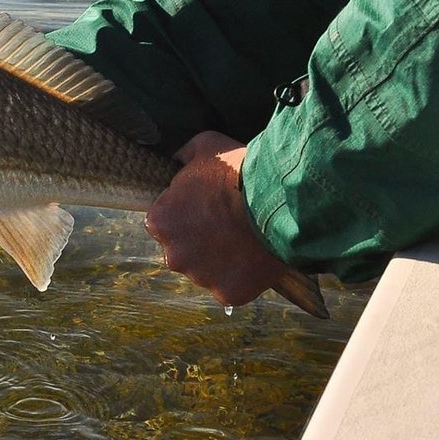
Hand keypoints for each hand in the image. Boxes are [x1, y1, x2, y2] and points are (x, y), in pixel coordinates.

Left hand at [146, 130, 292, 306]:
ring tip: (245, 239)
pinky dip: (242, 277)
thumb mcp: (206, 145)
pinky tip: (256, 259)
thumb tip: (177, 158)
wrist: (277, 201)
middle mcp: (173, 254)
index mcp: (160, 221)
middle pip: (183, 251)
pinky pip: (232, 288)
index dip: (187, 214)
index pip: (165, 222)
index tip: (206, 208)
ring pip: (207, 271)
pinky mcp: (228, 294)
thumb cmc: (238, 171)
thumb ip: (184, 154)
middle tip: (227, 225)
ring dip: (221, 260)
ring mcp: (200, 278)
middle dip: (200, 241)